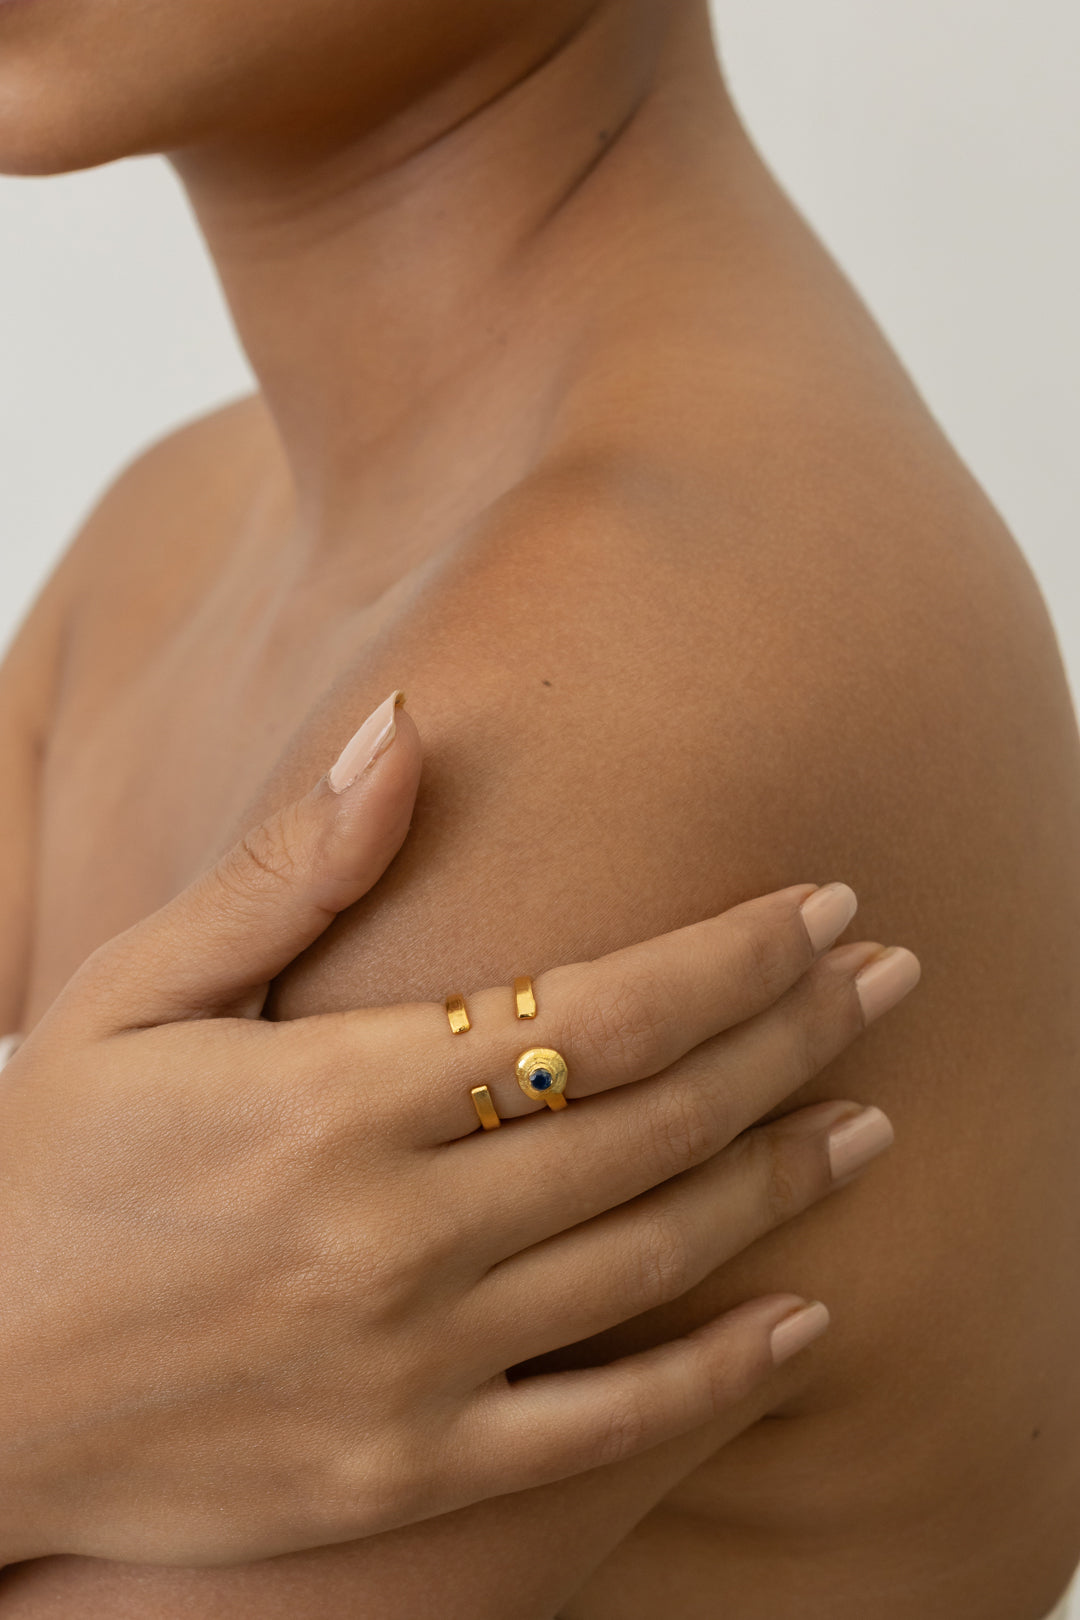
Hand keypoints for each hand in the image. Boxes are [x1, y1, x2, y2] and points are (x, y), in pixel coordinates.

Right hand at [0, 693, 918, 1568]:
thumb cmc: (42, 1174)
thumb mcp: (132, 996)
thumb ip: (282, 873)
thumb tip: (404, 732)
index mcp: (336, 1100)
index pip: (600, 1008)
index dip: (734, 953)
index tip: (826, 905)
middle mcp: (397, 1234)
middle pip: (658, 1118)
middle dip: (795, 1036)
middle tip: (894, 982)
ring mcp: (414, 1367)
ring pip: (655, 1254)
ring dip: (783, 1177)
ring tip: (869, 1118)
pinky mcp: (410, 1472)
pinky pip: (605, 1423)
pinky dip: (718, 1369)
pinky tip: (798, 1317)